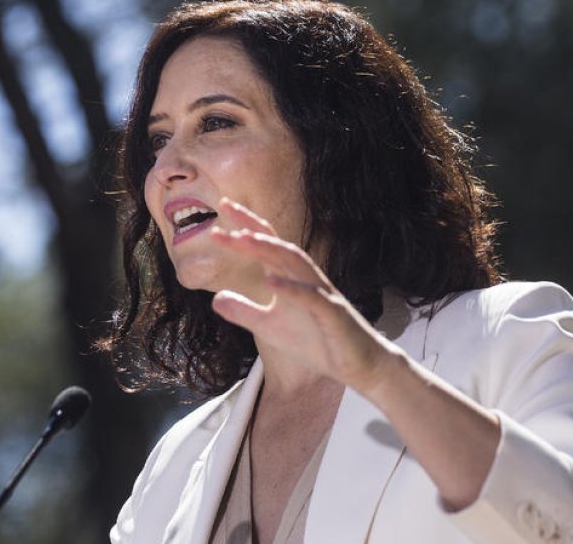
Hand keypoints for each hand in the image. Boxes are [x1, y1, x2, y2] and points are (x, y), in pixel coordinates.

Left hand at [208, 198, 397, 390]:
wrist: (357, 365)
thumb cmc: (316, 341)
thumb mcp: (269, 328)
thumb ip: (244, 312)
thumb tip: (215, 298)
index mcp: (291, 278)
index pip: (267, 244)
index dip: (246, 225)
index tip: (223, 206)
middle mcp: (306, 279)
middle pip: (278, 246)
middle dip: (252, 229)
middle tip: (226, 210)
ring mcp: (322, 294)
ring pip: (296, 263)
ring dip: (270, 249)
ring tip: (243, 238)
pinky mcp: (334, 314)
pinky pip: (312, 298)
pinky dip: (292, 289)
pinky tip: (271, 283)